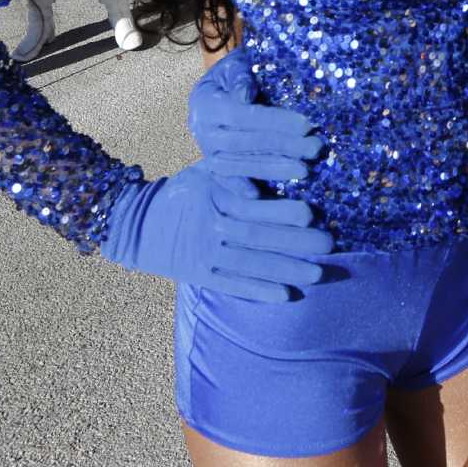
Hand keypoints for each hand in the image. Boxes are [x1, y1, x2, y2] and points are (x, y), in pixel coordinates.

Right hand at [100, 159, 332, 300]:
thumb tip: (267, 177)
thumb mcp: (206, 170)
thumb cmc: (183, 190)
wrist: (139, 223)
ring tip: (315, 273)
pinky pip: (233, 285)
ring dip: (285, 270)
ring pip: (251, 264)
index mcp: (215, 199)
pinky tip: (285, 296)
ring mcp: (206, 255)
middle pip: (259, 238)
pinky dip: (259, 291)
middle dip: (295, 243)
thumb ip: (237, 172)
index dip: (283, 212)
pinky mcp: (201, 276)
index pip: (254, 208)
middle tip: (328, 246)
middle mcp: (212, 228)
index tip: (311, 214)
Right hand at [187, 49, 324, 183]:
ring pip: (237, 165)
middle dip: (281, 147)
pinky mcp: (213, 165)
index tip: (306, 125)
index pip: (242, 115)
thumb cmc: (239, 71)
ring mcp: (206, 150)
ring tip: (304, 170)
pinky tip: (260, 195)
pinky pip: (226, 180)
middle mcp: (201, 129)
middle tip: (315, 148)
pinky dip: (241, 188)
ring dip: (271, 170)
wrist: (222, 85)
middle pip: (242, 143)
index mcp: (206, 102)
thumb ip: (241, 76)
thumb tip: (245, 95)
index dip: (274, 121)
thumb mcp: (238, 64)